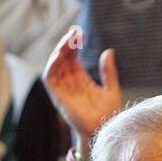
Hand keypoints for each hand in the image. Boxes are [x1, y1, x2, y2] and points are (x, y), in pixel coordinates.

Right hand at [42, 26, 120, 142]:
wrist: (104, 129)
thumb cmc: (108, 114)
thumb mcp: (111, 88)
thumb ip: (108, 71)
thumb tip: (108, 51)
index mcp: (81, 79)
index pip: (73, 57)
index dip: (74, 44)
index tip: (81, 32)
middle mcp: (70, 82)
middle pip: (63, 58)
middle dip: (67, 43)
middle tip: (75, 31)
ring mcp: (63, 89)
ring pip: (55, 65)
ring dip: (59, 50)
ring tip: (69, 39)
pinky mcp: (58, 97)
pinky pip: (49, 78)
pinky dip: (52, 65)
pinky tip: (60, 54)